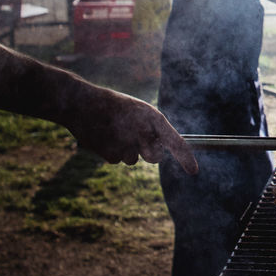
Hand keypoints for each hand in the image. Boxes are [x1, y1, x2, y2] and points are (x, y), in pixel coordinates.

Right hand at [65, 87, 198, 172]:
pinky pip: (117, 159)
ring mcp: (127, 145)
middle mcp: (143, 132)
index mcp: (153, 118)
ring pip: (133, 159)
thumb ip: (151, 127)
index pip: (176, 142)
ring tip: (113, 131)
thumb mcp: (138, 110)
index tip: (194, 171)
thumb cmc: (113, 105)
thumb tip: (161, 146)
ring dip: (125, 150)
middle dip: (148, 153)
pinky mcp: (111, 154)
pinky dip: (111, 151)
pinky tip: (103, 137)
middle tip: (135, 138)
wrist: (81, 104)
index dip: (186, 158)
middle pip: (155, 157)